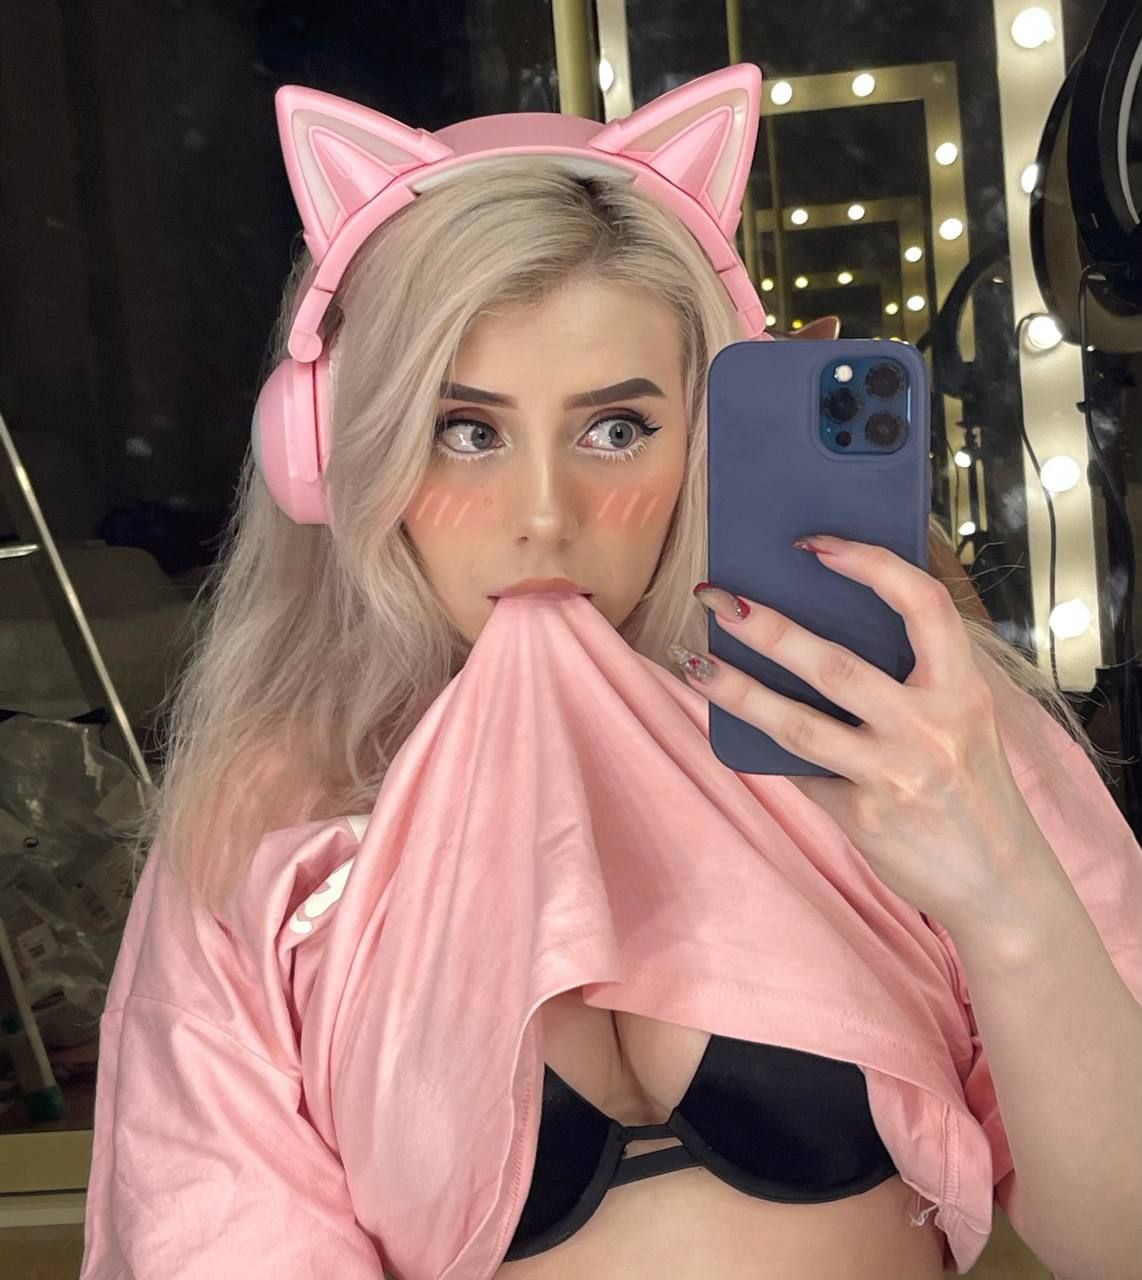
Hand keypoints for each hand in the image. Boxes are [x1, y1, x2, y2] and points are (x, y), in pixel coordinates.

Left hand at [676, 534, 1049, 928]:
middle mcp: (932, 728)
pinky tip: (730, 727)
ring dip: (737, 690)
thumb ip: (912, 681)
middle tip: (716, 597)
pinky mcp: (863, 817)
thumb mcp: (964, 721)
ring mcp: (895, 775)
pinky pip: (800, 773)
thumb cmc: (972, 789)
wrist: (1001, 884)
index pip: (924, 605)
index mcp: (964, 690)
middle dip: (768, 628)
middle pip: (836, 665)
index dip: (870, 565)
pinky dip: (764, 750)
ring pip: (799, 724)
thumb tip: (814, 637)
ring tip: (694, 663)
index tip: (815, 545)